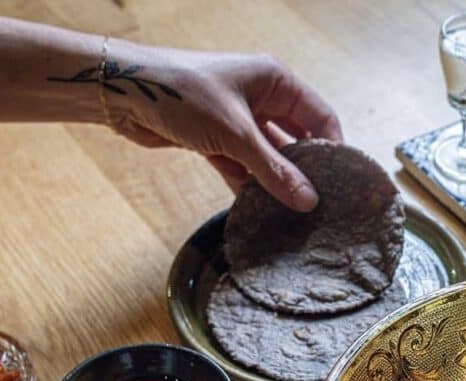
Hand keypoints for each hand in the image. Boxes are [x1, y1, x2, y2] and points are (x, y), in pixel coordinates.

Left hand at [102, 44, 342, 210]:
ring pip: (268, 156)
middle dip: (306, 170)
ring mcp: (238, 120)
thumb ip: (273, 170)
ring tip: (294, 214)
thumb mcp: (235, 133)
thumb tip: (308, 200)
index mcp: (275, 80)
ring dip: (276, 182)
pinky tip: (261, 210)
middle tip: (321, 205)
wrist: (122, 93)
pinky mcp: (215, 139)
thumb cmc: (180, 93)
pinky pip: (243, 166)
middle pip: (296, 138)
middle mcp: (261, 97)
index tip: (344, 183)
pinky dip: (250, 185)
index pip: (320, 115)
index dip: (334, 148)